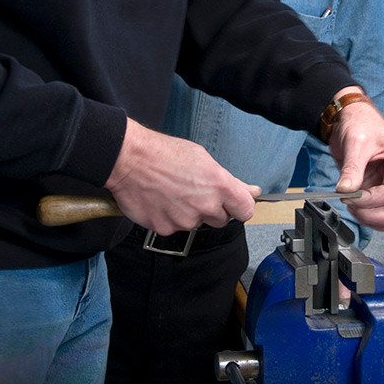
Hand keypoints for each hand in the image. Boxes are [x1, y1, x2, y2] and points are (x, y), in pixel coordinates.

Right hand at [105, 118, 259, 233]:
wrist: (130, 159)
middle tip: (194, 192)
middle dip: (212, 209)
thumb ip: (230, 181)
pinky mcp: (166, 230)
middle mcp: (205, 206)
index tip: (233, 204)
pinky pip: (174, 228)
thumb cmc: (166, 153)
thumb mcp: (204, 159)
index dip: (239, 207)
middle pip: (221, 220)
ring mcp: (185, 221)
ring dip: (189, 213)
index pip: (245, 210)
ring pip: (196, 224)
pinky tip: (160, 201)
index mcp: (219, 186)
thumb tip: (253, 191)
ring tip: (173, 193)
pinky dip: (169, 218)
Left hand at [329, 97, 383, 232]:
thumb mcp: (355, 142)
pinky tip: (357, 206)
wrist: (352, 119)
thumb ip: (351, 169)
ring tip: (353, 205)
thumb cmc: (360, 123)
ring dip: (373, 219)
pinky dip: (372, 218)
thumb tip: (346, 191)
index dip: (368, 201)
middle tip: (351, 205)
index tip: (348, 196)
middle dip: (372, 215)